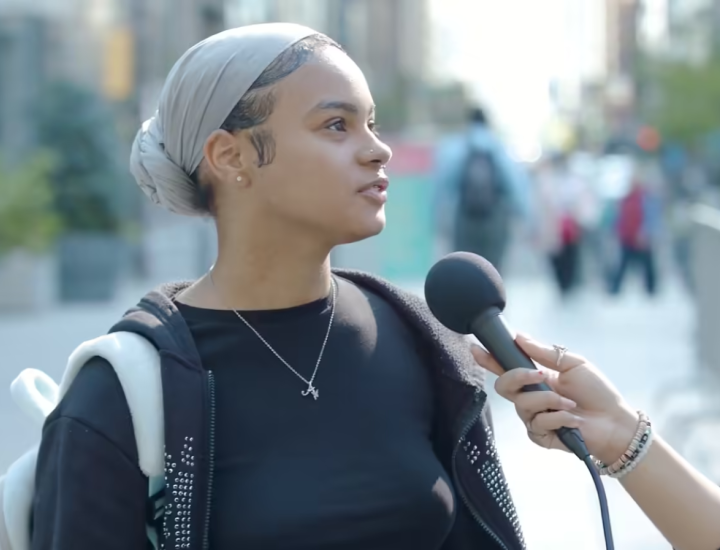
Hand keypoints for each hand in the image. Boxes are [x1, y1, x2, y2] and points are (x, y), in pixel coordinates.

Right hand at [471, 334, 639, 464]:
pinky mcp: (541, 437)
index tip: (476, 349)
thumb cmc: (597, 392)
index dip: (488, 359)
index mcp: (535, 377)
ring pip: (521, 405)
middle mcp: (530, 397)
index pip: (505, 367)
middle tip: (538, 374)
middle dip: (518, 377)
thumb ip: (545, 352)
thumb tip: (519, 336)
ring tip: (570, 403)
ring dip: (548, 400)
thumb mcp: (573, 364)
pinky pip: (537, 424)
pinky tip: (573, 420)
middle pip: (503, 386)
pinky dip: (558, 419)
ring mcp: (534, 417)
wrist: (615, 423)